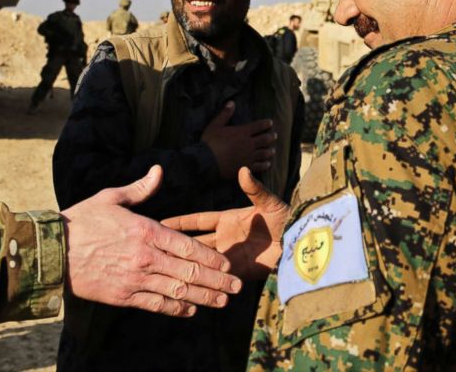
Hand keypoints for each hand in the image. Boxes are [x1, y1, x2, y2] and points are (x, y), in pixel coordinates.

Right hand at [62, 165, 242, 316]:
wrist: (52, 251)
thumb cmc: (81, 221)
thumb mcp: (110, 197)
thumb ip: (140, 188)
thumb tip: (159, 170)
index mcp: (145, 231)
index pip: (188, 246)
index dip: (211, 257)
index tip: (227, 263)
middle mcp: (145, 257)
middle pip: (189, 272)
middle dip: (216, 281)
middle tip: (236, 287)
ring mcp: (135, 279)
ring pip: (178, 291)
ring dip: (203, 297)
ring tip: (222, 302)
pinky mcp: (123, 295)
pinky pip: (156, 304)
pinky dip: (176, 308)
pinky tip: (190, 309)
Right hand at [162, 167, 289, 281]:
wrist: (300, 246)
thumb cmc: (286, 220)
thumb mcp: (269, 203)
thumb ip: (254, 189)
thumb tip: (243, 169)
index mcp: (227, 219)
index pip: (197, 221)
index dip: (180, 222)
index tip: (160, 222)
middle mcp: (225, 239)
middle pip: (195, 243)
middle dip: (177, 246)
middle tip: (155, 249)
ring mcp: (230, 257)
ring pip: (203, 262)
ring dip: (188, 265)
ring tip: (165, 269)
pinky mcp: (238, 273)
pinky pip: (218, 279)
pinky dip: (205, 282)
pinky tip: (187, 286)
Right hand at [200, 102, 276, 178]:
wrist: (207, 162)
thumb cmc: (210, 142)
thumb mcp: (215, 125)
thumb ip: (225, 114)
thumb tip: (232, 102)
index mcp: (242, 132)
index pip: (258, 126)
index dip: (266, 124)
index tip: (270, 123)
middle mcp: (249, 144)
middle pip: (265, 139)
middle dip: (271, 137)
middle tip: (275, 136)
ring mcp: (249, 156)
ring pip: (264, 153)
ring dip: (270, 151)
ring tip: (272, 151)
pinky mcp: (247, 168)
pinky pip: (260, 166)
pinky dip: (265, 164)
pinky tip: (267, 164)